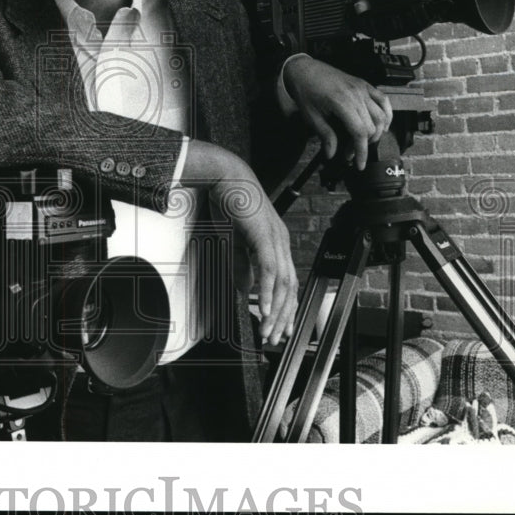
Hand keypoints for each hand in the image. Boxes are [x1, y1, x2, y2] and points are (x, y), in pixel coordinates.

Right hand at [182, 141, 297, 344]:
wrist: (225, 176)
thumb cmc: (231, 202)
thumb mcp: (234, 241)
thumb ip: (241, 266)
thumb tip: (244, 290)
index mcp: (277, 243)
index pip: (287, 282)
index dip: (284, 307)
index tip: (277, 327)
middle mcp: (281, 242)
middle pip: (289, 288)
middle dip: (282, 316)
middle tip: (274, 337)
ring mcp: (275, 238)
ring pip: (282, 283)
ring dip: (275, 310)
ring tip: (268, 329)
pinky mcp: (264, 236)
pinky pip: (268, 269)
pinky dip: (267, 291)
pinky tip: (263, 307)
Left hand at [279, 56, 392, 170]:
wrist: (304, 70)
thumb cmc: (305, 91)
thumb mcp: (311, 117)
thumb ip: (325, 135)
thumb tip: (331, 154)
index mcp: (341, 102)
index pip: (359, 132)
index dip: (361, 151)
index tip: (358, 164)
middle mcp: (356, 94)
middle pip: (371, 127)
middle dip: (363, 145)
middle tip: (350, 153)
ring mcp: (363, 88)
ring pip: (381, 116)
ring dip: (376, 133)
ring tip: (363, 142)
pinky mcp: (365, 85)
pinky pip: (383, 100)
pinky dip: (387, 114)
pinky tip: (382, 126)